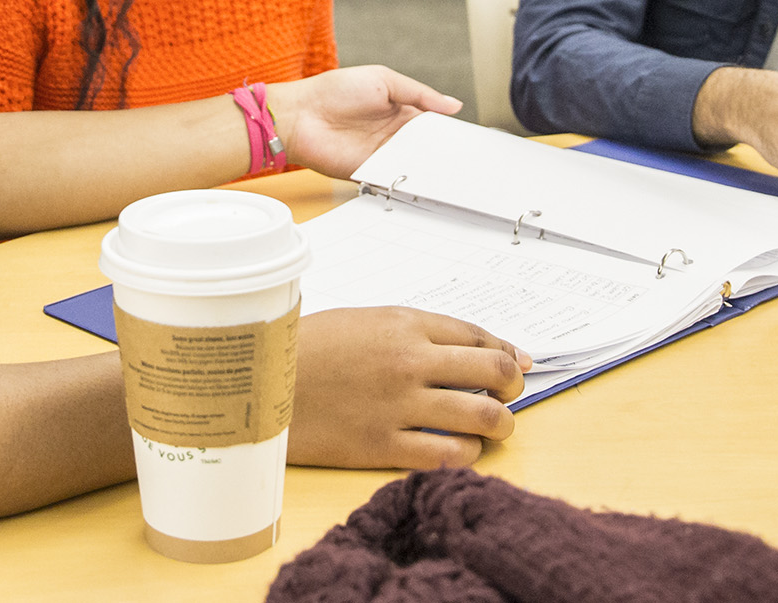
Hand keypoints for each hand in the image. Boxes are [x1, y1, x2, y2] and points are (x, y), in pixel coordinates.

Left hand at [267, 66, 460, 178]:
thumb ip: (419, 93)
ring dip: (432, 172)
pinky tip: (426, 185)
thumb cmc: (334, 90)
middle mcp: (394, 136)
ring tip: (457, 177)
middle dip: (447, 157)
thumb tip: (453, 105)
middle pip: (428, 150)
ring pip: (415, 167)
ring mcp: (382, 156)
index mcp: (401, 111)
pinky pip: (394, 181)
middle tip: (471, 164)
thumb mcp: (383, 80)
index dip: (451, 133)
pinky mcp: (369, 174)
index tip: (473, 143)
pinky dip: (409, 184)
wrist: (299, 114)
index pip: (434, 126)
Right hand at [289, 307, 527, 469]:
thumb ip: (413, 332)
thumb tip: (465, 347)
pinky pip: (449, 456)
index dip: (506, 351)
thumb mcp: (363, 321)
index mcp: (404, 324)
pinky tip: (463, 450)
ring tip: (495, 427)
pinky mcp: (383, 446)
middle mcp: (409, 362)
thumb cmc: (306, 349)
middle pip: (492, 372)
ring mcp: (399, 406)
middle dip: (512, 386)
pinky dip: (468, 454)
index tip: (519, 364)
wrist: (258, 385)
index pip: (478, 335)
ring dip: (500, 424)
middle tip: (510, 395)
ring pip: (482, 417)